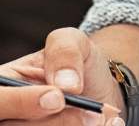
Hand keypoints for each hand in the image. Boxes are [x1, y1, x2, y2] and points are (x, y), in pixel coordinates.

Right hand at [0, 29, 123, 124]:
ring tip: (102, 116)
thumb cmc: (75, 63)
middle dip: (59, 121)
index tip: (58, 98)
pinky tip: (109, 125)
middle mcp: (6, 117)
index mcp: (3, 87)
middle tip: (93, 113)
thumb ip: (64, 51)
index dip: (21, 103)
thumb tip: (64, 85)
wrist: (95, 87)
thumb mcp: (72, 41)